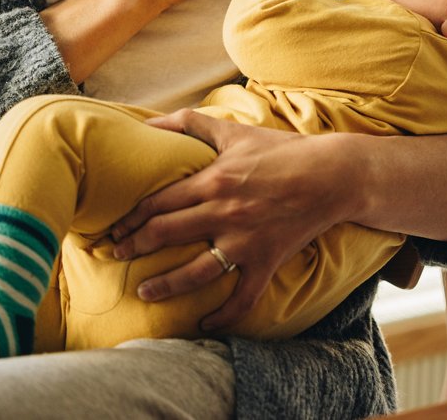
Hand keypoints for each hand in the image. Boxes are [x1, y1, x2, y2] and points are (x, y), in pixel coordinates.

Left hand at [109, 109, 357, 330]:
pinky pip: (243, 297)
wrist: (332, 174)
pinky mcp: (267, 261)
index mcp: (213, 181)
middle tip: (115, 255)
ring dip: (165, 284)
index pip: (157, 203)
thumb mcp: (235, 132)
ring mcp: (246, 241)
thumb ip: (191, 124)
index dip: (129, 218)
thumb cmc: (283, 151)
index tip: (113, 228)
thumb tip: (149, 123)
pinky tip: (205, 323)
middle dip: (135, 247)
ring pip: (195, 271)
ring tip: (143, 292)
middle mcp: (224, 213)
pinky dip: (223, 316)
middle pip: (166, 234)